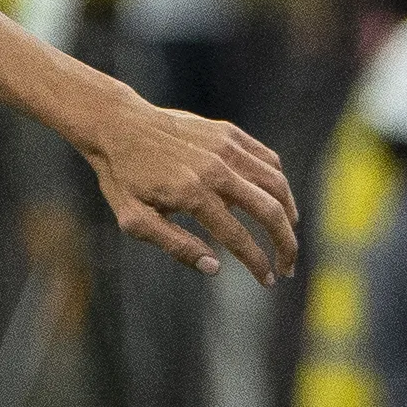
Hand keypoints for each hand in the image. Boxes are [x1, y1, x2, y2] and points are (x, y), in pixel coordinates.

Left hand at [83, 95, 300, 284]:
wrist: (117, 125)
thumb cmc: (121, 178)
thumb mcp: (134, 221)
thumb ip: (175, 245)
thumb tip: (215, 267)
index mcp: (192, 195)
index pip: (238, 237)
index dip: (258, 263)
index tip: (268, 280)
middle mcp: (216, 169)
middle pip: (269, 210)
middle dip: (285, 243)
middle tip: (288, 266)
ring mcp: (226, 147)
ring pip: (276, 183)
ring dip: (289, 212)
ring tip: (287, 234)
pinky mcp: (229, 133)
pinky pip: (267, 159)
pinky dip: (277, 182)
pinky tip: (275, 199)